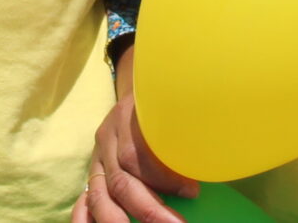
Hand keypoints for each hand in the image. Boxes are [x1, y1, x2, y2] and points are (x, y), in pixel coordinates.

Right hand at [75, 50, 196, 222]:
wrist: (140, 87)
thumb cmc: (164, 102)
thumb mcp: (174, 105)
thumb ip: (184, 130)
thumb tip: (212, 160)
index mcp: (129, 116)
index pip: (139, 154)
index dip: (165, 178)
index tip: (193, 191)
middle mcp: (108, 137)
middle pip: (122, 180)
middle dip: (149, 210)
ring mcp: (97, 156)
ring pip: (101, 194)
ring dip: (121, 220)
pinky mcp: (93, 171)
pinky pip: (85, 199)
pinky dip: (89, 218)